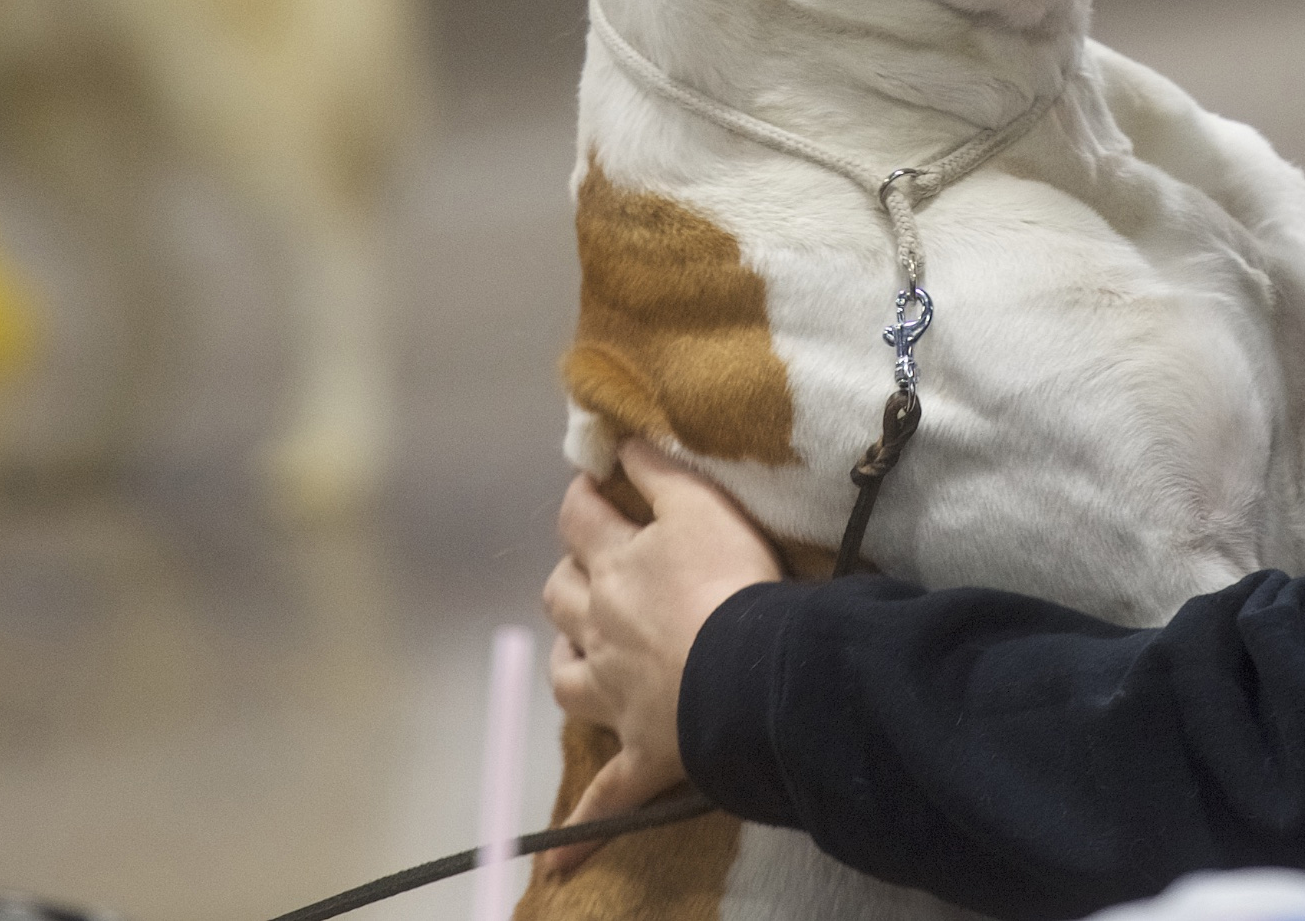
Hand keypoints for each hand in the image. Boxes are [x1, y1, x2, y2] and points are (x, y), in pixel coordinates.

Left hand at [539, 439, 782, 874]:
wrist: (750, 672)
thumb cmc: (734, 581)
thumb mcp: (703, 505)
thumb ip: (660, 472)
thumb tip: (621, 439)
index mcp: (619, 565)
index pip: (581, 517)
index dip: (584, 498)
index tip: (593, 488)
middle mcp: (602, 625)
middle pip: (561, 594)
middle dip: (570, 577)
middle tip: (595, 570)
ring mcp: (614, 693)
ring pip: (566, 675)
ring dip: (567, 661)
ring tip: (582, 655)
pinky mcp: (639, 752)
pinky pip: (602, 797)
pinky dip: (576, 831)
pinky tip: (554, 864)